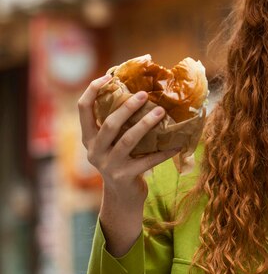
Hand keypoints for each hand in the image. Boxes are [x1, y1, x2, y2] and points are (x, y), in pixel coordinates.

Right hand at [78, 74, 177, 200]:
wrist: (122, 197)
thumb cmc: (121, 161)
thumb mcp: (112, 144)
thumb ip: (117, 125)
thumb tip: (138, 94)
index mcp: (88, 138)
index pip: (83, 109)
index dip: (93, 90)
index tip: (109, 76)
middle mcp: (94, 151)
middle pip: (109, 123)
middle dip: (127, 107)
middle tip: (144, 94)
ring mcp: (109, 165)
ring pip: (128, 140)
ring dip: (146, 124)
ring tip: (161, 112)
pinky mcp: (125, 176)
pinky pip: (148, 160)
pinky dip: (164, 152)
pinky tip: (177, 144)